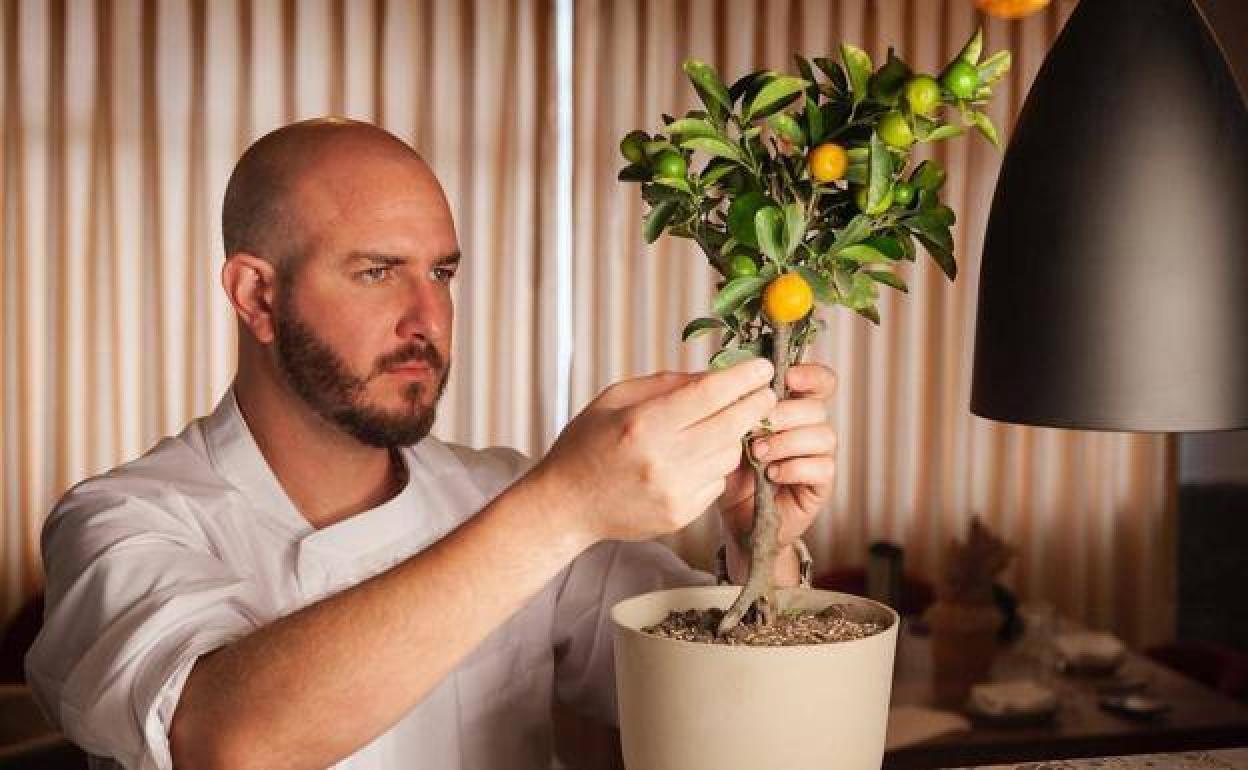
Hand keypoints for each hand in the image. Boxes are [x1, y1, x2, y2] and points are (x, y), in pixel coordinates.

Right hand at [529, 360, 777, 544]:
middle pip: (732, 425)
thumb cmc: (587, 444)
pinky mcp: (682, 515)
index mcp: (644, 424)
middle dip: (756, 404)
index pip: (709, 395)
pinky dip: (713, 466)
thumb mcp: (615, 398)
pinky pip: (717, 481)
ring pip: (730, 454)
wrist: (566, 505)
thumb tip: (716, 375)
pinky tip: (691, 459)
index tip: (762, 367)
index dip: (743, 378)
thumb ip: (667, 384)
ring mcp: (675, 492)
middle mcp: (663, 460)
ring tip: (712, 427)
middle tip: (765, 392)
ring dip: (732, 436)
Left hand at [718, 363, 837, 564]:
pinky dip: (794, 467)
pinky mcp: (821, 485)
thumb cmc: (734, 471)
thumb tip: (729, 378)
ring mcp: (820, 456)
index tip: (786, 377)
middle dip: (784, 413)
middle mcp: (812, 429)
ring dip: (786, 441)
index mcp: (794, 408)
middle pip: (817, 407)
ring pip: (823, 435)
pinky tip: (771, 474)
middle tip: (755, 426)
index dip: (810, 375)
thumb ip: (736, 408)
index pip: (820, 382)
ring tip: (758, 453)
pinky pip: (822, 467)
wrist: (738, 518)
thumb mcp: (730, 435)